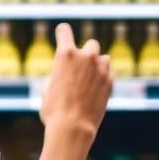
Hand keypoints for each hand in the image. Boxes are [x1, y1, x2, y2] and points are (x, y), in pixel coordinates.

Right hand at [37, 23, 111, 139]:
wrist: (73, 128)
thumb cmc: (54, 110)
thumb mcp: (48, 87)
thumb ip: (58, 72)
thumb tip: (65, 72)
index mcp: (65, 54)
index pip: (64, 30)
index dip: (62, 33)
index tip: (62, 36)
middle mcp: (85, 56)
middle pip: (90, 44)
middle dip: (86, 53)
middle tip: (80, 68)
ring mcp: (101, 68)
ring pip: (103, 58)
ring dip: (97, 65)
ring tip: (90, 80)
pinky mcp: (110, 81)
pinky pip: (108, 72)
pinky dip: (103, 78)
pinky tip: (95, 91)